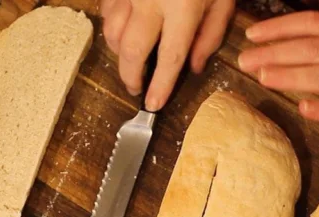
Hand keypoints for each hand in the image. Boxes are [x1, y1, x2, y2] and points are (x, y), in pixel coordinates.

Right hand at [101, 0, 234, 110]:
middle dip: (130, 76)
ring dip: (120, 53)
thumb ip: (211, 33)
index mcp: (183, 8)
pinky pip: (108, 10)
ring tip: (131, 61)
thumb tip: (194, 66)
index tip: (153, 105)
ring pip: (114, 32)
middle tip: (136, 88)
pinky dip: (112, 26)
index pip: (170, 57)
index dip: (161, 85)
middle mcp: (152, 2)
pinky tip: (123, 31)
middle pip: (133, 50)